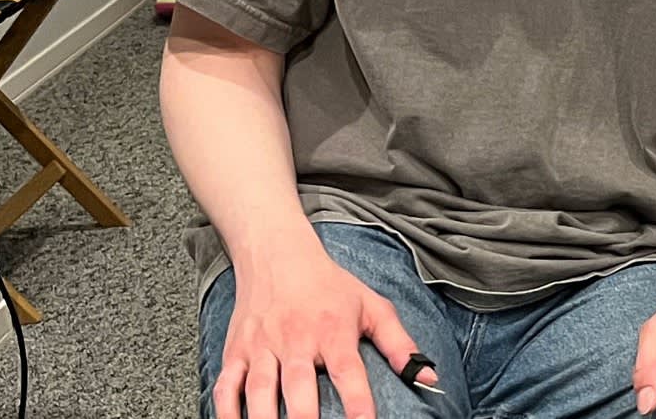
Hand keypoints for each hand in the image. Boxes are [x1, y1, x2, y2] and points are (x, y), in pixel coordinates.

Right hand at [213, 256, 430, 418]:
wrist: (276, 253)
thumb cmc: (329, 286)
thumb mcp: (372, 307)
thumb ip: (401, 345)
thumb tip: (430, 376)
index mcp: (332, 332)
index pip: (348, 372)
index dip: (358, 401)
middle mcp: (295, 340)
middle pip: (298, 386)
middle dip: (304, 418)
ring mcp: (262, 346)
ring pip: (259, 389)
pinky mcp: (235, 350)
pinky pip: (226, 385)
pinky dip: (225, 410)